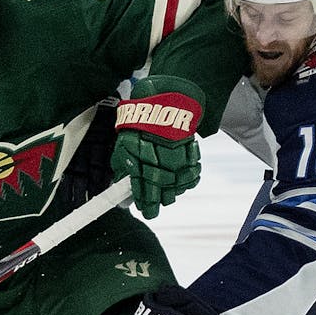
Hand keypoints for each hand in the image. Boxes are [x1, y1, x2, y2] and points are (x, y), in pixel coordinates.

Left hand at [111, 75, 204, 219]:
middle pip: (164, 198)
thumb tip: (122, 190)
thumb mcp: (123, 147)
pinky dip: (186, 179)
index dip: (146, 207)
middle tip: (155, 201)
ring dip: (172, 190)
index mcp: (142, 170)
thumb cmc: (140, 125)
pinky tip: (179, 175)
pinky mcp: (193, 158)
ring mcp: (179, 165)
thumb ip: (122, 171)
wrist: (164, 103)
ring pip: (178, 189)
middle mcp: (162, 170)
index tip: (146, 211)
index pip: (145, 199)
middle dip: (158, 201)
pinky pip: (192, 177)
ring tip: (166, 185)